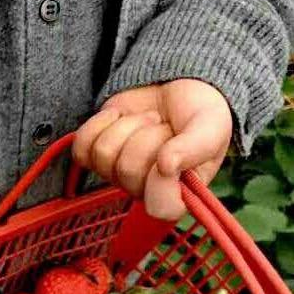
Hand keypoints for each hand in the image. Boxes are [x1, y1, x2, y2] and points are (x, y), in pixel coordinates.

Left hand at [73, 79, 232, 219]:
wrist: (175, 84)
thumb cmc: (199, 112)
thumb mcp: (211, 126)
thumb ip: (196, 147)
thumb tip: (167, 165)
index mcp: (176, 195)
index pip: (159, 208)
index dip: (161, 180)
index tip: (170, 154)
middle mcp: (143, 190)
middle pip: (127, 170)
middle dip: (148, 136)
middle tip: (164, 127)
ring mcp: (115, 174)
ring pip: (103, 154)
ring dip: (128, 125)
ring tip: (148, 120)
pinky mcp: (94, 155)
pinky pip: (82, 146)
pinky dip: (101, 121)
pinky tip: (120, 116)